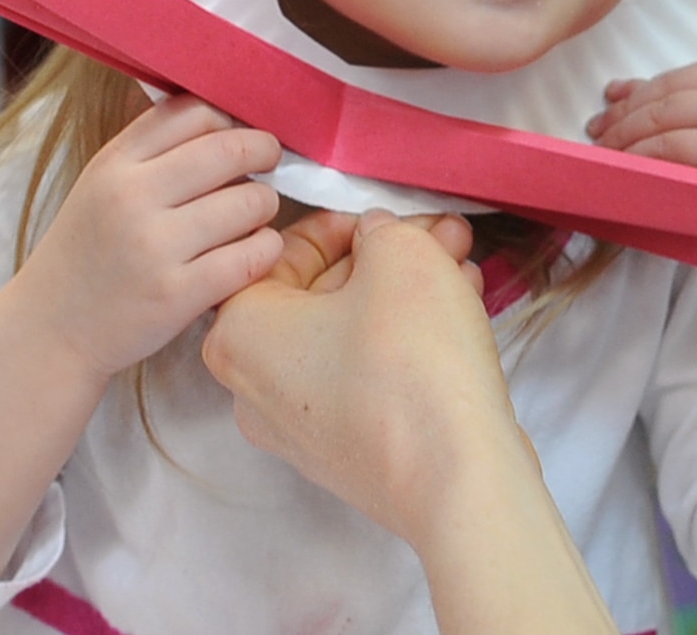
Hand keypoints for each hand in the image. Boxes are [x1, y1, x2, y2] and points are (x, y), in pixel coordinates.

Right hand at [14, 94, 283, 383]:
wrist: (50, 328)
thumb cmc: (87, 252)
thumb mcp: (100, 184)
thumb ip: (151, 151)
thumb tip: (224, 121)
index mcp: (114, 163)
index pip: (193, 112)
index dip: (230, 120)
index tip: (240, 137)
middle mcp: (132, 197)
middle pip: (230, 149)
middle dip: (264, 152)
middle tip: (268, 165)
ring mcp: (154, 247)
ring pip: (250, 202)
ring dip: (265, 205)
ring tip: (254, 217)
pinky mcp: (176, 295)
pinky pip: (250, 257)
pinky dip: (266, 249)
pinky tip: (255, 251)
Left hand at [203, 209, 496, 543]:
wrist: (458, 478)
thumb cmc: (411, 359)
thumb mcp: (400, 258)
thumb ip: (381, 231)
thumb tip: (378, 238)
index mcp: (237, 333)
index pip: (275, 256)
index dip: (338, 225)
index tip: (380, 217)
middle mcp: (253, 388)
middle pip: (317, 296)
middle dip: (383, 257)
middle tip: (436, 232)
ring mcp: (300, 430)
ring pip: (349, 335)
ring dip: (404, 294)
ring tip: (459, 263)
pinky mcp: (346, 455)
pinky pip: (367, 377)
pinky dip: (405, 340)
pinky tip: (458, 310)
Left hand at [586, 51, 696, 271]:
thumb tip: (637, 94)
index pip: (686, 74)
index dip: (640, 91)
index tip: (612, 105)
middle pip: (669, 93)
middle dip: (625, 115)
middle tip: (599, 133)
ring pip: (664, 119)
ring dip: (626, 139)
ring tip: (606, 157)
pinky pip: (671, 150)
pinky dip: (641, 160)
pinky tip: (627, 172)